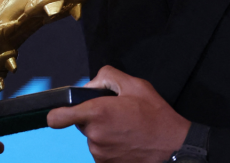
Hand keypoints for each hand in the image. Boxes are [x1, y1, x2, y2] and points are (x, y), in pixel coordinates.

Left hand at [46, 66, 189, 162]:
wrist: (173, 146)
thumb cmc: (156, 116)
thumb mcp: (135, 84)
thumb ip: (107, 76)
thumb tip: (90, 85)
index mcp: (97, 113)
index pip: (58, 117)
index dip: (57, 114)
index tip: (60, 113)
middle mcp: (94, 135)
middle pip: (82, 123)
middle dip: (94, 117)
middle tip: (117, 114)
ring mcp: (99, 153)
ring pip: (93, 137)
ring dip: (104, 132)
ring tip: (126, 128)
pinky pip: (101, 150)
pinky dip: (110, 146)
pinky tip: (127, 140)